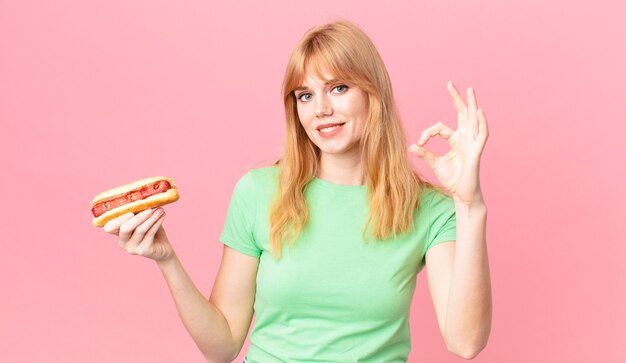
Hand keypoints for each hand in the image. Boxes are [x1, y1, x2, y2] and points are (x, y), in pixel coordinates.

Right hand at [103, 208, 174, 261]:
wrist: (163, 248)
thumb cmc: (151, 230)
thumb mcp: (142, 220)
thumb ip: (137, 212)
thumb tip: (140, 195)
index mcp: (118, 233)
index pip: (109, 227)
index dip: (117, 219)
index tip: (129, 210)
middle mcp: (122, 242)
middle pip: (125, 228)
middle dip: (138, 216)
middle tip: (149, 208)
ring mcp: (132, 248)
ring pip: (140, 230)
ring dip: (151, 217)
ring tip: (160, 209)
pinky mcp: (143, 251)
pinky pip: (150, 234)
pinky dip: (157, 222)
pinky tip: (163, 215)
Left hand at [409, 81, 488, 204]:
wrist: (462, 194)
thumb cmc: (452, 179)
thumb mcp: (435, 164)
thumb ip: (425, 154)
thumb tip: (412, 146)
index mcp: (456, 140)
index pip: (440, 128)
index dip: (427, 133)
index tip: (419, 144)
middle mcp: (465, 138)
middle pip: (462, 114)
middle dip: (456, 99)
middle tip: (450, 84)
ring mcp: (472, 143)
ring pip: (473, 120)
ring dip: (472, 104)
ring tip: (470, 90)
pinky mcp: (476, 152)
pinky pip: (482, 135)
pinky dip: (482, 123)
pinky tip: (479, 112)